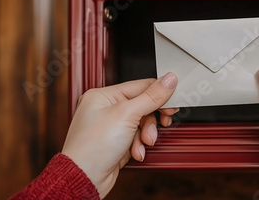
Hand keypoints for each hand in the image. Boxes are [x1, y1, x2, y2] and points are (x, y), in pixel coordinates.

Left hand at [61, 73, 177, 197]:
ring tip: (144, 142)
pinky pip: (136, 137)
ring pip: (142, 123)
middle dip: (152, 119)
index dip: (159, 93)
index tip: (174, 100)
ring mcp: (111, 126)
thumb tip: (169, 79)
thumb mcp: (127, 114)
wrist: (84, 178)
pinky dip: (139, 145)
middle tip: (164, 121)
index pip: (140, 86)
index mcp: (103, 95)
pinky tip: (135, 151)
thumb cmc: (93, 146)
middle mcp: (106, 108)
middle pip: (143, 105)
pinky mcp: (115, 142)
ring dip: (146, 134)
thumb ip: (151, 96)